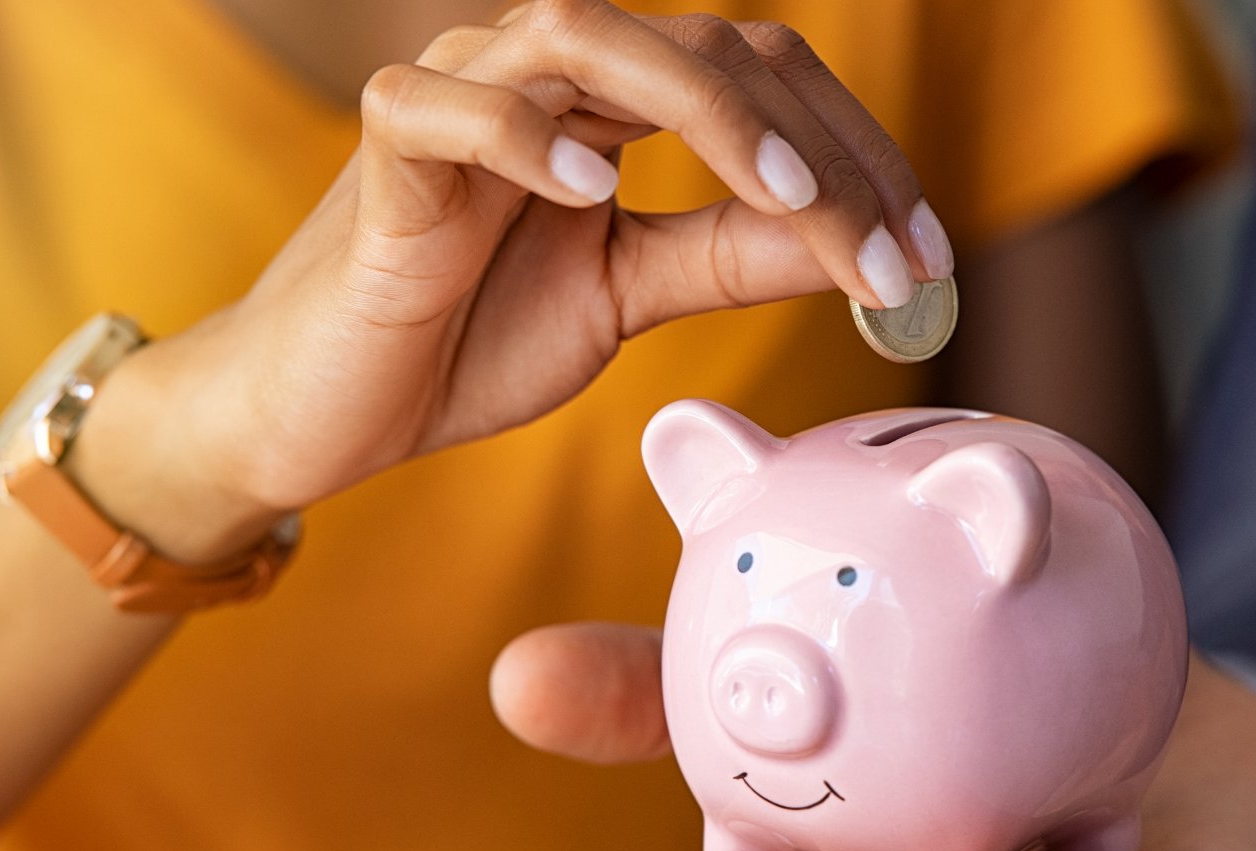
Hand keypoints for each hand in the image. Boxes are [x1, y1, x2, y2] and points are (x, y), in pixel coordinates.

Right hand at [70, 2, 951, 560]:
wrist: (330, 407)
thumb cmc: (469, 337)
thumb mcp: (628, 296)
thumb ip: (728, 258)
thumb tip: (852, 246)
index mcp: (613, 103)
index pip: (762, 78)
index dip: (856, 155)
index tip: (925, 259)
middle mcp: (546, 73)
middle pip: (708, 47)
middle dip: (818, 149)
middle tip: (890, 254)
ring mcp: (461, 95)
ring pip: (589, 38)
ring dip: (710, 115)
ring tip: (790, 202)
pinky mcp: (385, 151)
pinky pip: (449, 108)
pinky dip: (524, 135)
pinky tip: (594, 188)